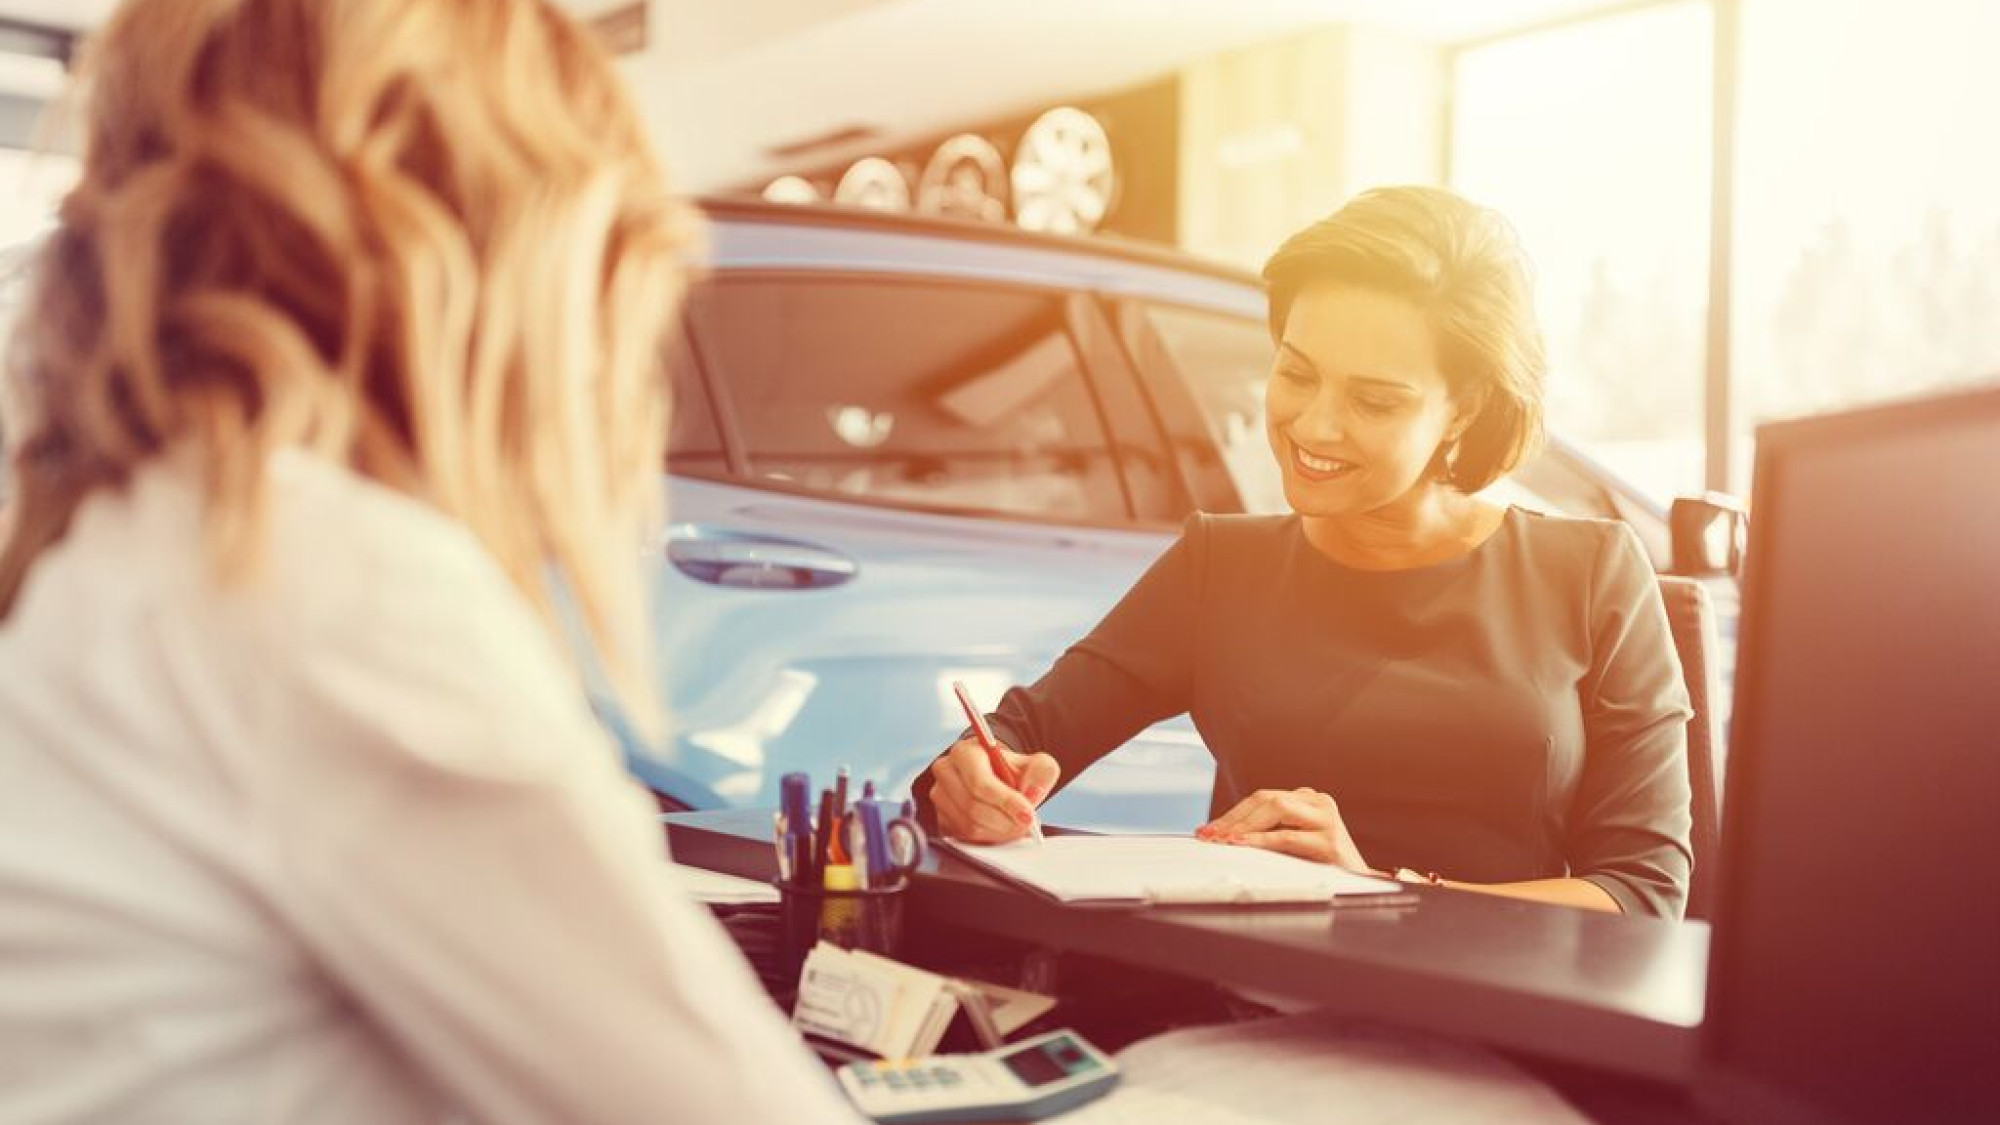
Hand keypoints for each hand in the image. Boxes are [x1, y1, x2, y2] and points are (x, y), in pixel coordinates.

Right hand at [927, 737, 1059, 843]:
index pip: (980, 782)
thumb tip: (1033, 792)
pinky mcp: (941, 819)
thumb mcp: (1035, 763)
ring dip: (999, 831)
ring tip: (1017, 825)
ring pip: (970, 825)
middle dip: (1006, 820)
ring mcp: (940, 797)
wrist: (997, 777)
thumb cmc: (1012, 769)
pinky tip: (1002, 828)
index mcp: (964, 752)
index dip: (1006, 801)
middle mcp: (946, 772)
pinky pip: (965, 837)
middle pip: (974, 807)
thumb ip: (1042, 772)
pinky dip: (989, 838)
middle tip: (1027, 823)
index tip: (1028, 814)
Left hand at [1196, 787, 1371, 871]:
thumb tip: (1222, 835)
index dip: (1232, 813)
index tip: (1207, 829)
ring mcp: (1326, 820)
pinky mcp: (1330, 842)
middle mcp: (1319, 802)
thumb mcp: (1294, 841)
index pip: (1262, 798)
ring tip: (1221, 839)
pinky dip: (1260, 840)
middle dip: (1232, 818)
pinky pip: (1287, 836)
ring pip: (1275, 809)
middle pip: (1265, 800)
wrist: (1361, 887)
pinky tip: (1242, 844)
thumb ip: (1270, 830)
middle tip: (1207, 836)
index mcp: (1308, 799)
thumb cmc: (1321, 866)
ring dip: (1243, 825)